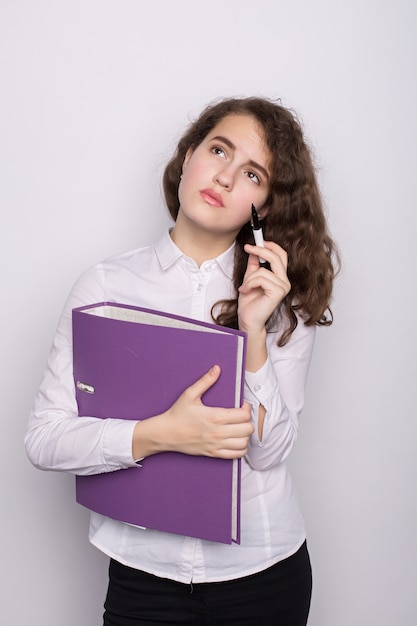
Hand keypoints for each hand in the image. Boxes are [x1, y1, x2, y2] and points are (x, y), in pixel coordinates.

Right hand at [132, 365, 252, 459]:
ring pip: (244, 443)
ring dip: (245, 435)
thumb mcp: (190, 394)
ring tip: (239, 428)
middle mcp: (218, 432)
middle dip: (248, 421)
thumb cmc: (177, 414)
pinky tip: (235, 440)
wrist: (166, 433)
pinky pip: (236, 455)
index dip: (246, 408)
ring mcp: (216, 444)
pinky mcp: (213, 453)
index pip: (244, 415)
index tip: (242, 405)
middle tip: (241, 416)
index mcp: (215, 416)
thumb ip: (205, 381)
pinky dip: (240, 448)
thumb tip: (217, 369)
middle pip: (247, 429)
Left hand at [238, 241, 290, 333]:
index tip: (257, 241)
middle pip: (277, 257)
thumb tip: (253, 250)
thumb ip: (253, 265)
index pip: (281, 255)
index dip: (271, 246)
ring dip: (249, 278)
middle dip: (260, 250)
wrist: (248, 319)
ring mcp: (283, 287)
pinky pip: (261, 278)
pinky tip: (245, 291)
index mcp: (280, 277)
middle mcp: (284, 281)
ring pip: (263, 270)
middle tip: (248, 248)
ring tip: (244, 287)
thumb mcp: (250, 279)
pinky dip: (249, 283)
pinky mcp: (278, 292)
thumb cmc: (250, 303)